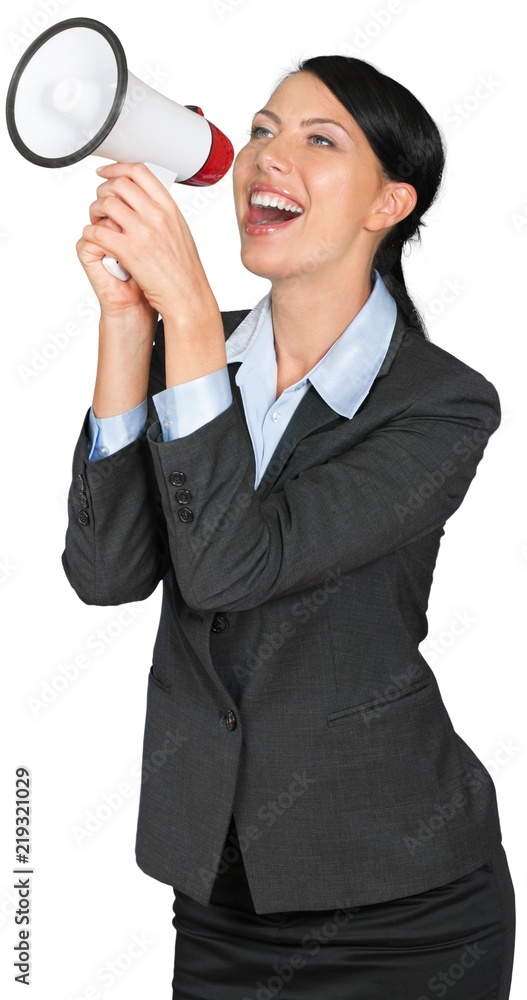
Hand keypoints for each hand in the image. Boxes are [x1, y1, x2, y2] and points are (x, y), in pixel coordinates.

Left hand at [80, 162, 220, 325]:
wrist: (187, 297)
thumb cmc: (185, 272)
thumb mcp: (180, 232)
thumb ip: (163, 214)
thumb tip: (146, 201)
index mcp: (170, 209)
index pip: (140, 172)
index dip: (118, 168)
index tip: (106, 173)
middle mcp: (157, 216)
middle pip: (119, 184)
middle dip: (103, 190)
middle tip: (100, 203)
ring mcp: (143, 233)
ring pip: (106, 204)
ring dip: (95, 210)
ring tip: (96, 222)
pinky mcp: (130, 252)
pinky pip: (98, 231)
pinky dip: (90, 232)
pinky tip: (94, 238)